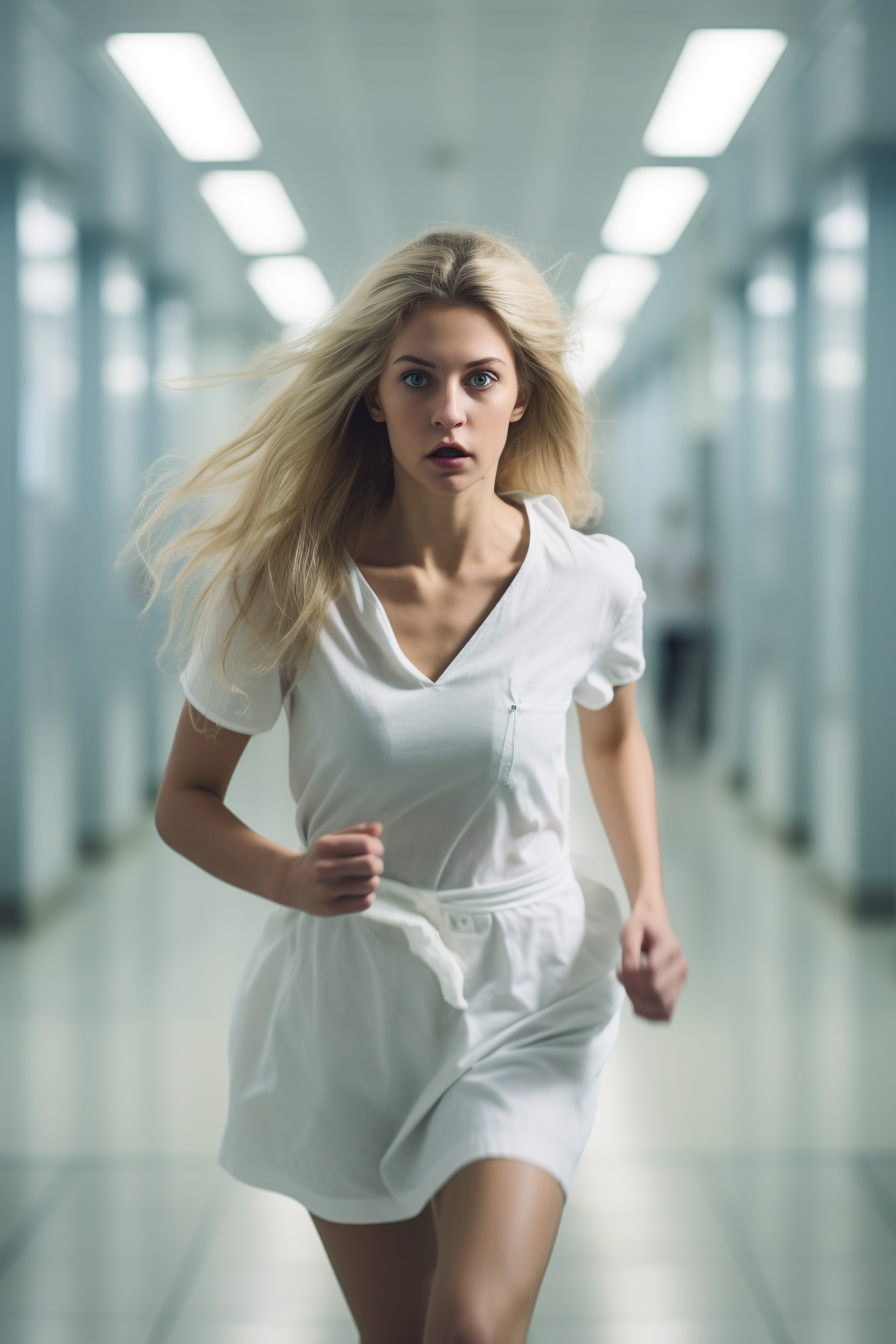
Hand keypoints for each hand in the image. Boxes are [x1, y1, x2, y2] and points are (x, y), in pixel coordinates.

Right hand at [274, 822, 383, 916]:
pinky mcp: (330, 909)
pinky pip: (365, 902)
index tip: (375, 851)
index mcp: (325, 846)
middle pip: (371, 865)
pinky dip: (367, 896)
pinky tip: (357, 892)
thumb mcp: (332, 840)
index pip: (366, 844)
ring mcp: (325, 890)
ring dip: (373, 881)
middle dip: (378, 865)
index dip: (378, 847)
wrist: (293, 883)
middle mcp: (323, 868)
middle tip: (372, 867)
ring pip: (371, 884)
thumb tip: (378, 827)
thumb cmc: (320, 859)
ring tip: (363, 879)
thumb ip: (356, 832)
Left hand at [616, 898, 687, 1020]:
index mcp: (670, 948)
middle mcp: (680, 966)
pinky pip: (666, 1013)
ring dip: (639, 1003)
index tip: (620, 971)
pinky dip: (649, 1013)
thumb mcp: (629, 931)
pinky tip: (637, 1003)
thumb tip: (629, 973)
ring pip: (662, 1005)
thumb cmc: (642, 927)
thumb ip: (629, 951)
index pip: (652, 973)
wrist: (654, 925)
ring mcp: (681, 980)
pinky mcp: (677, 991)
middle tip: (622, 978)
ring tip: (629, 988)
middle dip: (633, 990)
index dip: (632, 978)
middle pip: (657, 991)